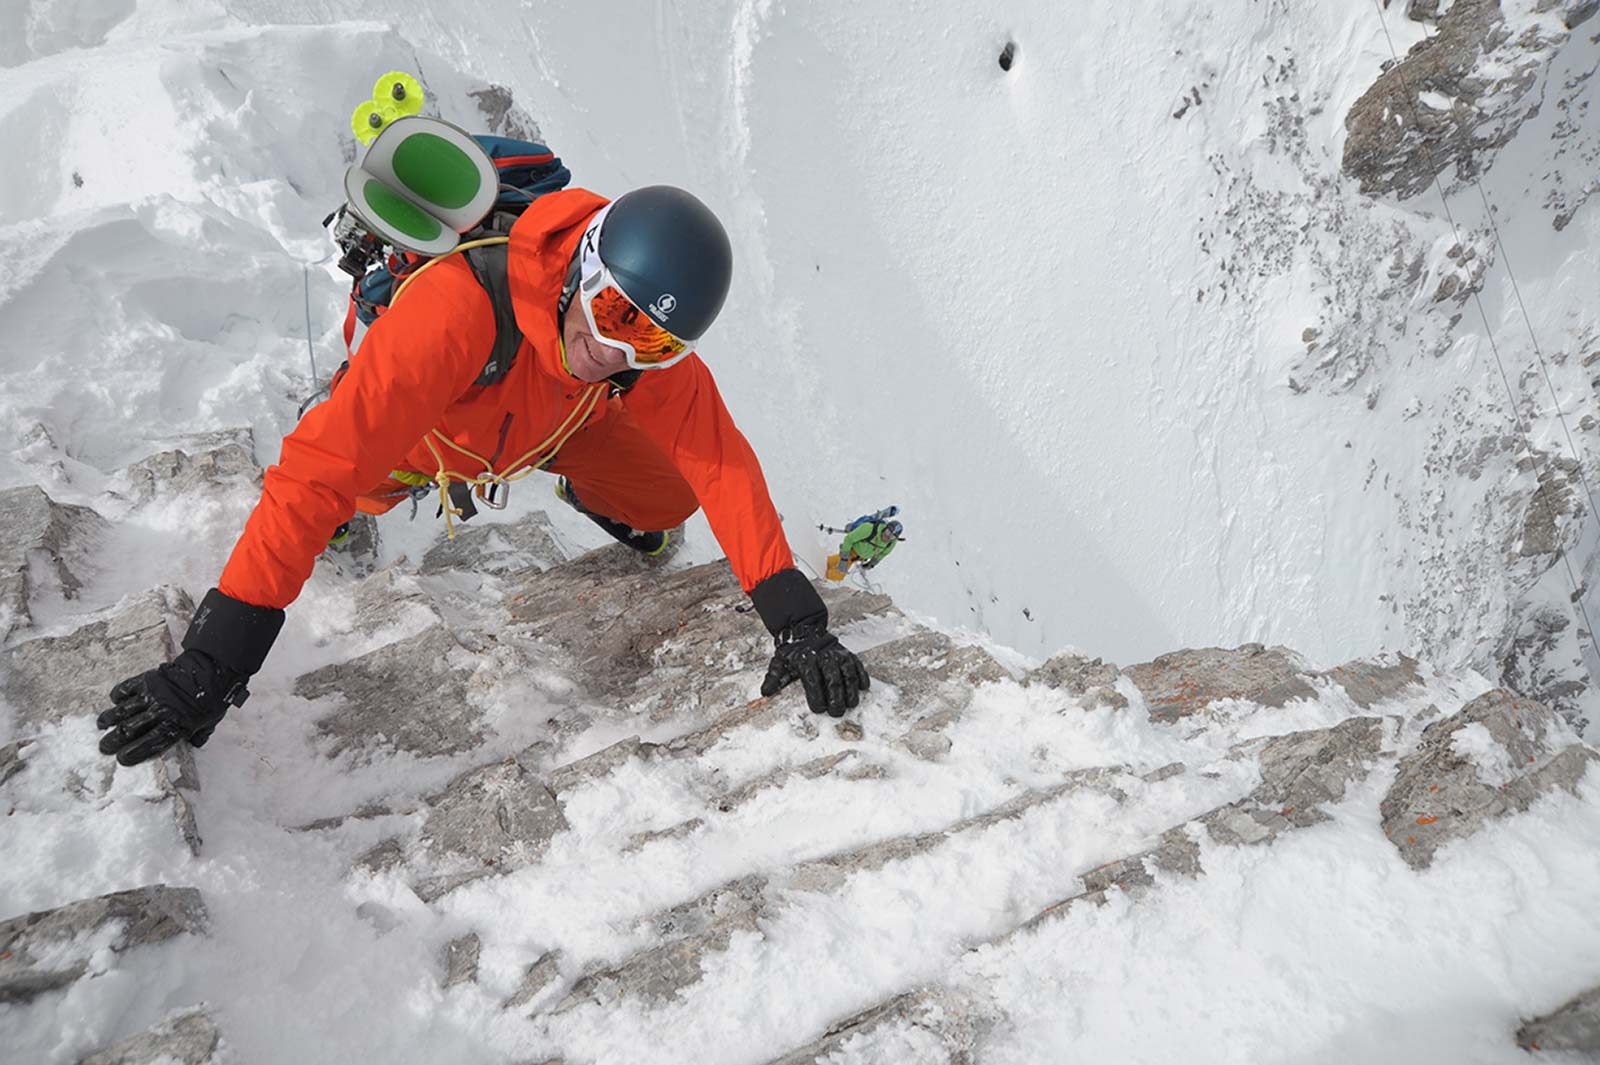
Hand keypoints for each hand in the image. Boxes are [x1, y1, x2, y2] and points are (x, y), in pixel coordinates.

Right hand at [97, 650, 248, 765]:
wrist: (212, 670)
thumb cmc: (213, 699)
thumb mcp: (208, 723)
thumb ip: (197, 735)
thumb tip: (191, 745)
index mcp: (175, 727)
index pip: (147, 745)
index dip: (132, 754)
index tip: (121, 759)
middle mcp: (159, 713)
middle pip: (128, 731)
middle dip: (112, 742)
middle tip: (104, 747)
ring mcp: (150, 695)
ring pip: (121, 711)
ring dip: (108, 720)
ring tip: (102, 725)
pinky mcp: (146, 680)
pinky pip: (125, 690)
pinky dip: (117, 696)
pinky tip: (115, 701)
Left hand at [760, 620, 869, 716]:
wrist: (805, 631)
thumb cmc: (793, 652)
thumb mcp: (779, 663)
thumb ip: (774, 678)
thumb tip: (766, 692)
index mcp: (806, 660)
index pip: (813, 682)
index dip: (817, 698)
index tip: (819, 710)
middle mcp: (824, 657)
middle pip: (833, 681)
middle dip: (836, 699)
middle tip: (837, 713)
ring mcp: (838, 655)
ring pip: (848, 675)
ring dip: (851, 692)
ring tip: (850, 705)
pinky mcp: (848, 654)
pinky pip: (858, 666)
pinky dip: (862, 677)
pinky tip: (862, 688)